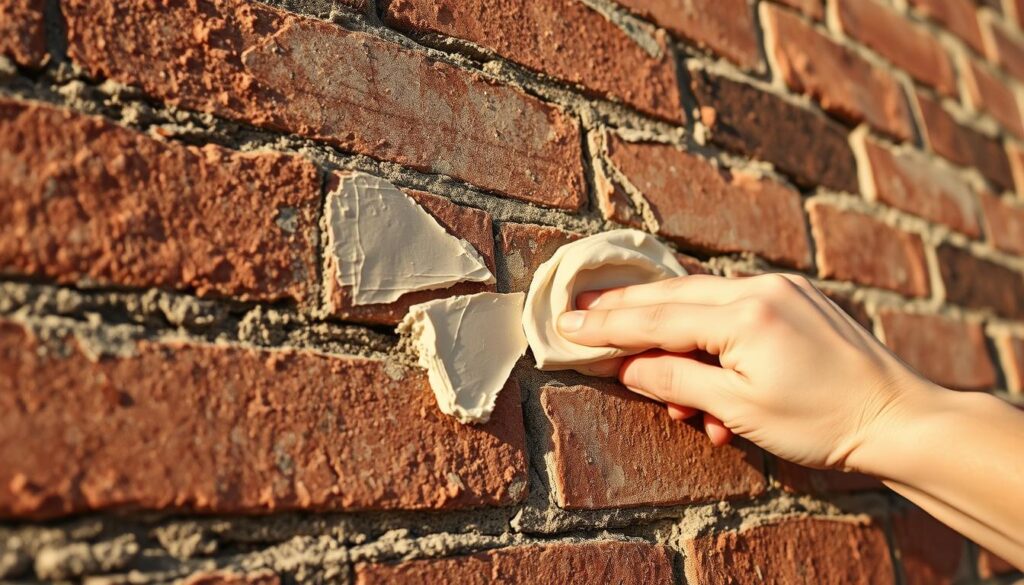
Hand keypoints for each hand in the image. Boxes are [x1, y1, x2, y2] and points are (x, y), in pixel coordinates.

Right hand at [556, 274, 938, 470]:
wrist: (901, 418)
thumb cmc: (824, 422)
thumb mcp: (739, 409)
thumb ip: (676, 380)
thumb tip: (627, 366)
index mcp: (745, 314)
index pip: (657, 317)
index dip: (607, 325)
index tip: (565, 324)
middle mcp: (761, 287)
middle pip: (673, 294)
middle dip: (625, 309)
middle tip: (580, 312)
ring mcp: (782, 288)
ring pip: (703, 303)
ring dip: (674, 337)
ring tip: (672, 393)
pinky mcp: (796, 299)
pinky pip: (735, 310)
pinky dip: (712, 339)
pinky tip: (712, 384)